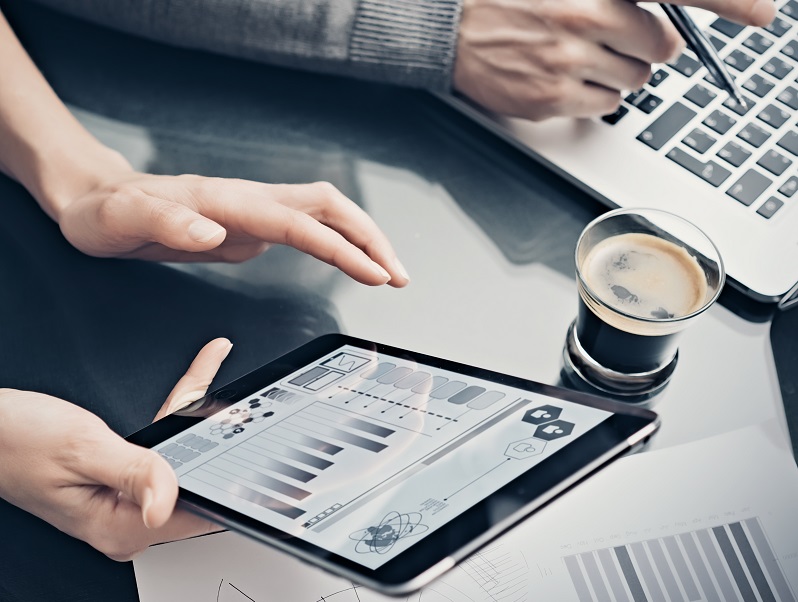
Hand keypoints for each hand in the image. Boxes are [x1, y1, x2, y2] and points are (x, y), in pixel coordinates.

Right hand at [0, 338, 234, 560]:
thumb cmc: (15, 439)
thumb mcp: (83, 448)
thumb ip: (136, 471)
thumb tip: (168, 502)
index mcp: (118, 526)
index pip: (194, 507)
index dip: (220, 469)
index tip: (244, 436)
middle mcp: (124, 523)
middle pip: (190, 476)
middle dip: (208, 431)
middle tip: (226, 393)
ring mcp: (122, 505)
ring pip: (177, 458)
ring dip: (192, 416)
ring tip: (206, 372)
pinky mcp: (118, 486)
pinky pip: (158, 452)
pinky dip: (173, 415)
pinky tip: (191, 385)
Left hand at [54, 160, 408, 286]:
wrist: (100, 201)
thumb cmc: (107, 212)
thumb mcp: (121, 220)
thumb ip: (166, 221)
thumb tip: (214, 231)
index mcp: (228, 200)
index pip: (301, 223)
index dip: (343, 249)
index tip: (375, 274)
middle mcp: (250, 200)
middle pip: (330, 207)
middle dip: (371, 238)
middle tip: (399, 276)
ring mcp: (254, 211)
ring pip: (325, 215)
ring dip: (362, 239)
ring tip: (388, 271)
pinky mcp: (252, 225)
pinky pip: (309, 230)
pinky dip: (339, 245)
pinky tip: (349, 262)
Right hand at [453, 0, 775, 120]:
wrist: (448, 30)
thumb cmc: (507, 1)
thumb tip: (662, 27)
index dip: (733, 0)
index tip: (767, 13)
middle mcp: (587, 21)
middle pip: (658, 50)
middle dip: (643, 49)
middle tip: (609, 41)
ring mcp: (568, 64)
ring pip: (632, 82)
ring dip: (615, 74)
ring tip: (575, 58)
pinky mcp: (550, 99)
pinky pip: (602, 105)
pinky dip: (591, 97)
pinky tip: (561, 79)